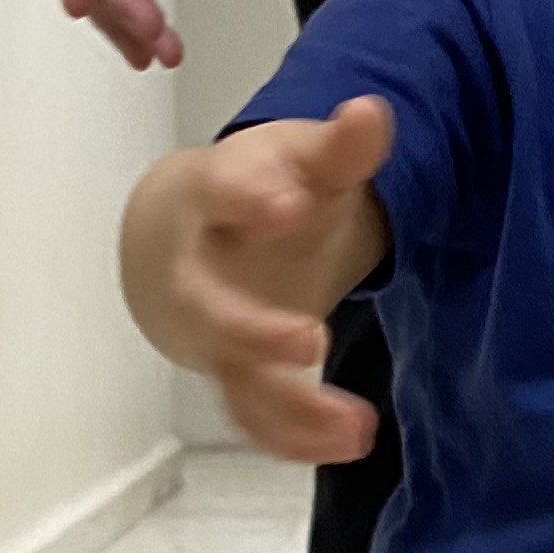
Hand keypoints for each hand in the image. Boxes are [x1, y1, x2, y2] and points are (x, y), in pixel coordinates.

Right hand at [119, 100, 392, 461]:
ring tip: (355, 423)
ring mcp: (208, 332)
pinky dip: (298, 436)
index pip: (216, 193)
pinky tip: (352, 441)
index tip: (289, 203)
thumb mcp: (294, 158)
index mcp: (206, 200)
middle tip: (311, 340)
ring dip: (288, 406)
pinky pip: (254, 415)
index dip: (248, 198)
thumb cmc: (247, 189)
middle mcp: (193, 272)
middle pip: (202, 307)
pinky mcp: (230, 374)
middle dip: (251, 329)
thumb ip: (338, 146)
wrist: (181, 234)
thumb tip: (372, 111)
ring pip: (230, 376)